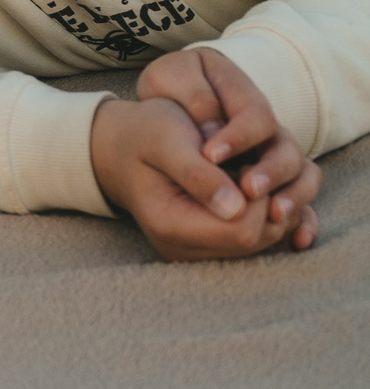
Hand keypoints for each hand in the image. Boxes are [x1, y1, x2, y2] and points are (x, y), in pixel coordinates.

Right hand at [90, 47, 319, 259]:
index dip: (258, 196)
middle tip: (244, 165)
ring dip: (268, 203)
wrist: (120, 147)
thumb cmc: (143, 134)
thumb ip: (198, 174)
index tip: (243, 163)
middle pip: (261, 239)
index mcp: (171, 227)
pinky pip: (260, 240)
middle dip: (267, 199)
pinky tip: (245, 189)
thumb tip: (236, 208)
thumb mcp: (165, 140)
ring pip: (268, 239)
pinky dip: (264, 212)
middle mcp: (186, 251)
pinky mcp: (211, 249)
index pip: (243, 230)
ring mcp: (199, 253)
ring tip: (240, 174)